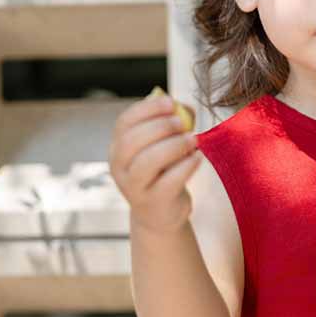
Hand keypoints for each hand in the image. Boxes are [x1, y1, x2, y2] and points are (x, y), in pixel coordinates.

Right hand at [109, 92, 200, 235]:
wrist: (160, 214)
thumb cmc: (163, 172)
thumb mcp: (164, 145)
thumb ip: (172, 122)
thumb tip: (183, 108)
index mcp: (118, 147)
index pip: (124, 122)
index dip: (147, 109)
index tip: (170, 102)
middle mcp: (119, 167)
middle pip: (131, 141)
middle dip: (160, 127)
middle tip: (182, 123)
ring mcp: (133, 187)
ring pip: (146, 162)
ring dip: (173, 146)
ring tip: (193, 139)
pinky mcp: (152, 202)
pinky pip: (167, 182)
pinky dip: (185, 166)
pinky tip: (197, 158)